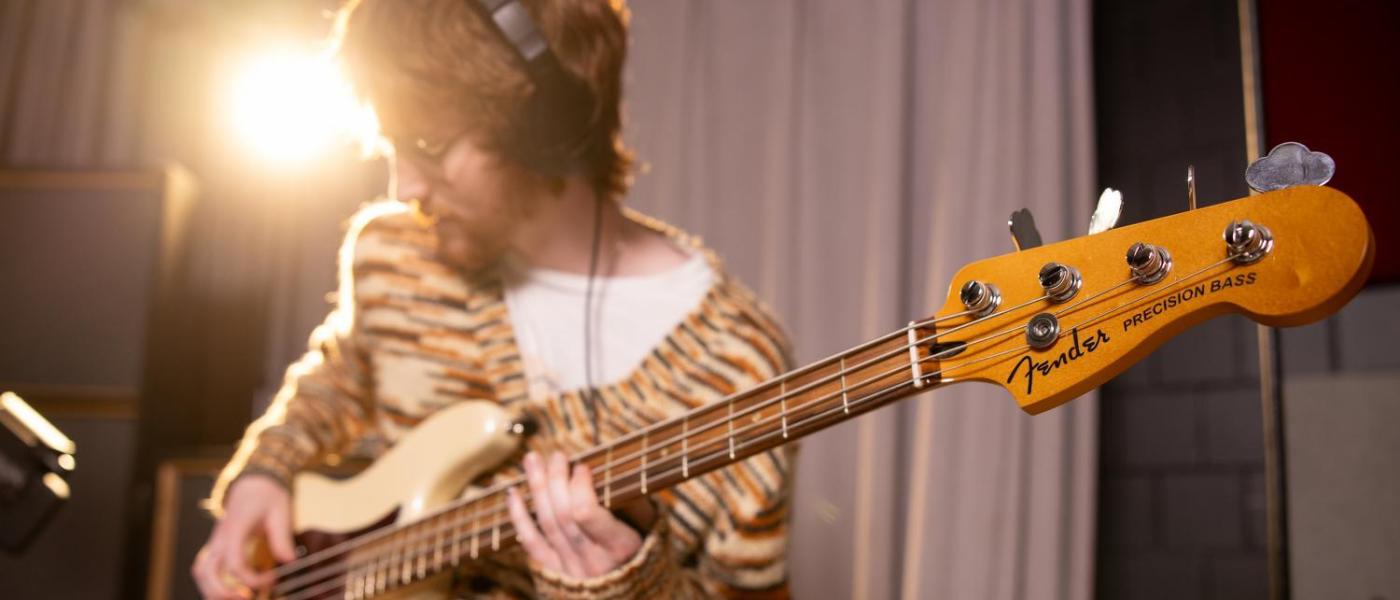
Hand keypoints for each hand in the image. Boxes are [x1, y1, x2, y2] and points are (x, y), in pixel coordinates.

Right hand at [192, 474, 296, 598]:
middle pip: (207, 571)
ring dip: (213, 590)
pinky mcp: (216, 545)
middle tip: (247, 598)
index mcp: (235, 527)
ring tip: (237, 598)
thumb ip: (282, 538)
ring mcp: (215, 541)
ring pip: (201, 571)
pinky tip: (228, 592)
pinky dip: (210, 583)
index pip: (233, 561)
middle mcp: (220, 536)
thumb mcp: (281, 512)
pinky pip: (203, 568)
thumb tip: (289, 561)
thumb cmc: (267, 496)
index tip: (272, 578)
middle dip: (223, 591)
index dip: (250, 577)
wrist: (253, 482)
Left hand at [506, 451, 652, 577]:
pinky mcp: (554, 573)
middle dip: (556, 479)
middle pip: (563, 514)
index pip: (587, 513)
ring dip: (537, 487)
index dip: (579, 486)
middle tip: (556, 455)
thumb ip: (636, 503)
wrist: (632, 594)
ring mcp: (569, 569)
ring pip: (546, 523)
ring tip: (532, 459)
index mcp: (619, 548)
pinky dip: (519, 517)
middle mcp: (592, 561)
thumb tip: (615, 472)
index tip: (583, 465)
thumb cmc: (644, 554)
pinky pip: (531, 543)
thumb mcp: (651, 529)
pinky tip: (513, 493)